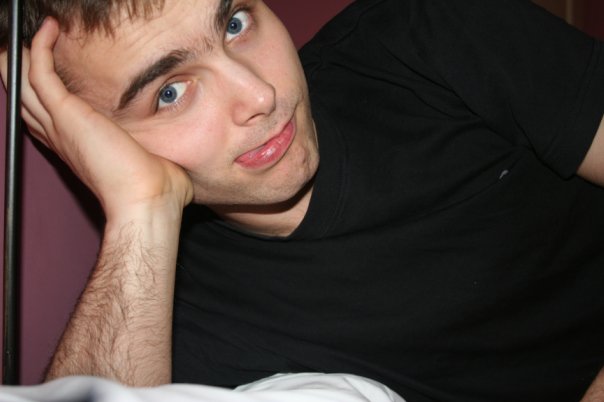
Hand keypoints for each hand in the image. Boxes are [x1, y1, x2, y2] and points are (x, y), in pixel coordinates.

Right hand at [1, 18, 192, 219]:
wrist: (147, 202)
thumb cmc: (156, 191)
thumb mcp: (156, 165)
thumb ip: (162, 158)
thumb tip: (183, 163)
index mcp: (80, 148)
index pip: (49, 119)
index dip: (43, 98)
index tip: (51, 77)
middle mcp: (64, 136)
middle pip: (27, 99)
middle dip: (22, 73)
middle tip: (24, 49)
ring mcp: (62, 124)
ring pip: (24, 83)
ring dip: (22, 57)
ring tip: (29, 36)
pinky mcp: (67, 113)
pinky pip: (38, 71)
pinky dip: (39, 47)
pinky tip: (49, 29)